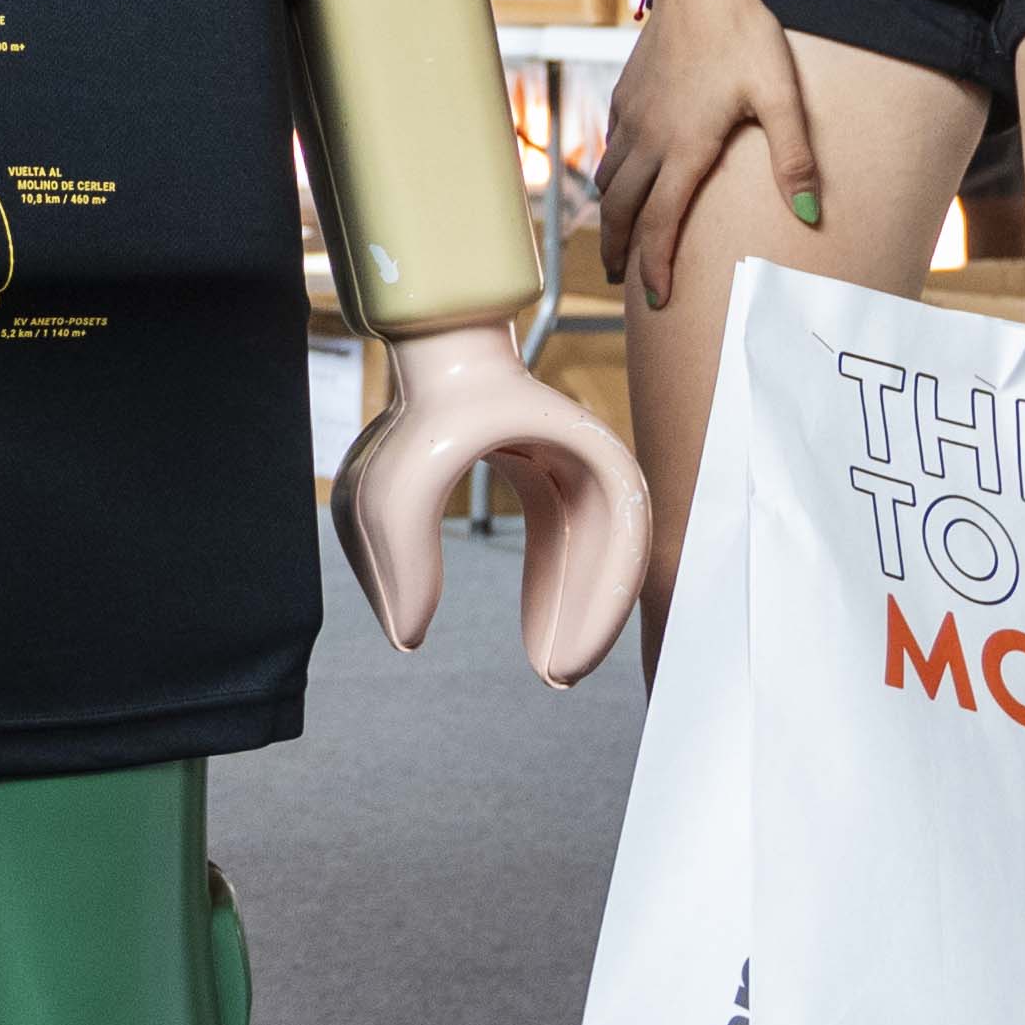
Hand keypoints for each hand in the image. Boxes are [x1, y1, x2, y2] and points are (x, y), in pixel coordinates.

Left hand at [332, 320, 653, 685]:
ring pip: (584, 556)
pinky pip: (557, 546)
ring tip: (551, 670)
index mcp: (588, 453)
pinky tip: (537, 635)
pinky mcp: (542, 477)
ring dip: (571, 610)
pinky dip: (548, 590)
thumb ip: (401, 561)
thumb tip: (409, 636)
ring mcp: (568, 470)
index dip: (604, 610)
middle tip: (559, 680)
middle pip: (609, 556)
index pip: (625, 542)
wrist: (426, 344)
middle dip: (588, 622)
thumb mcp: (399, 487)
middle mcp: (589, 464)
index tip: (569, 664)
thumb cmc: (420, 408)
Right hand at [596, 0, 822, 313]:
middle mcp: (648, 139)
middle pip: (622, 211)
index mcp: (684, 147)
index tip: (655, 299)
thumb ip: (794, 157)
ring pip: (609, 181)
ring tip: (620, 239)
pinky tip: (624, 179)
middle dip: (620, 252)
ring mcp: (631, 116)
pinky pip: (610, 148)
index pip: (661, 223)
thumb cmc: (744, 35)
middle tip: (623, 284)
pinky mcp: (625, 95)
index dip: (655, 267)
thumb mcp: (780, 96)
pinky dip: (611, 177)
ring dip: (612, 217)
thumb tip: (812, 214)